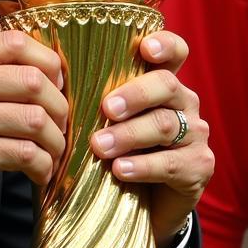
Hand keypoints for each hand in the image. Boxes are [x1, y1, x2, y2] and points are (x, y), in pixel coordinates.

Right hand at [0, 0, 67, 232]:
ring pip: (35, 120)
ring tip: (50, 149)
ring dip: (53, 139)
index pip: (14, 42)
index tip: (54, 80)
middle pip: (33, 80)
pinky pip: (27, 154)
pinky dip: (42, 165)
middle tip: (58, 120)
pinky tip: (37, 170)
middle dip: (57, 104)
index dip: (47, 60)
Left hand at [88, 31, 213, 247]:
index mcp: (162, 83)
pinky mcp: (199, 166)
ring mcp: (195, 134)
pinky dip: (143, 166)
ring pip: (166, 125)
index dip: (165, 45)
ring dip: (129, 135)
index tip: (146, 49)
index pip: (175, 52)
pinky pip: (172, 163)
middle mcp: (184, 102)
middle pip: (166, 85)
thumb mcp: (106, 121)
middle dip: (135, 95)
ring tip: (99, 146)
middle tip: (106, 108)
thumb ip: (91, 98)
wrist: (145, 202)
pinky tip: (120, 170)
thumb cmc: (119, 149)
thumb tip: (48, 79)